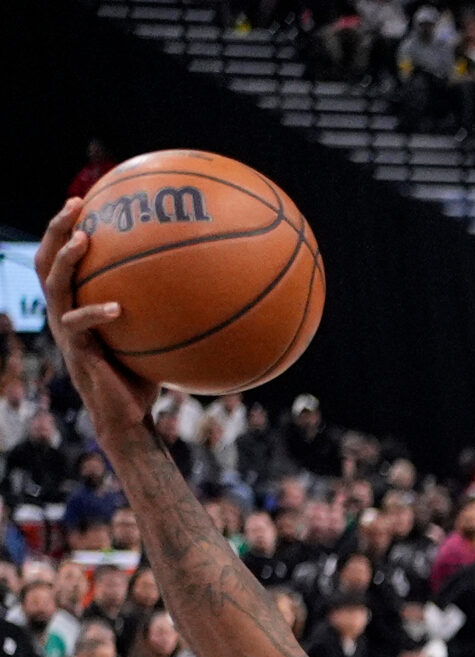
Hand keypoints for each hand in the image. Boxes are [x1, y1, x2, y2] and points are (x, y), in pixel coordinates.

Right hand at [35, 202, 155, 450]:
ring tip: (83, 240)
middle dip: (56, 228)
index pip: (62, 257)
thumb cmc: (144, 375)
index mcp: (77, 303)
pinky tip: (116, 308)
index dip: (66, 226)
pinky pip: (79, 326)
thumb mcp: (153, 335)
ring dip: (66, 260)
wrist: (128, 418)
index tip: (86, 197)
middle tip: (76, 204)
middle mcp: (65, 312)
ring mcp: (66, 331)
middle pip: (46, 260)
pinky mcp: (76, 353)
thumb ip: (163, 309)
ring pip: (54, 286)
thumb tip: (204, 283)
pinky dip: (96, 314)